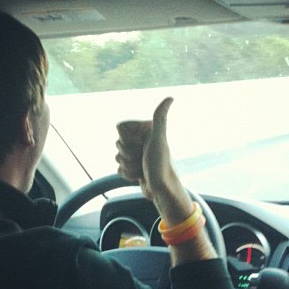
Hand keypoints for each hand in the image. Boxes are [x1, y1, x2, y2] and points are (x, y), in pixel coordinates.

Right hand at [116, 98, 189, 223]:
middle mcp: (142, 139)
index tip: (141, 145)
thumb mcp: (159, 140)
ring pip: (117, 156)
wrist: (162, 191)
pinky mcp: (134, 165)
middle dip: (128, 154)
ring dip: (128, 165)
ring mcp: (138, 153)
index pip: (120, 128)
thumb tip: (170, 98)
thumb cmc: (161, 166)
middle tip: (143, 159)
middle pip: (118, 142)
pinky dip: (127, 174)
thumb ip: (160, 118)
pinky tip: (139, 175)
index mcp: (147, 129)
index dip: (127, 139)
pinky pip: (119, 167)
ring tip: (142, 169)